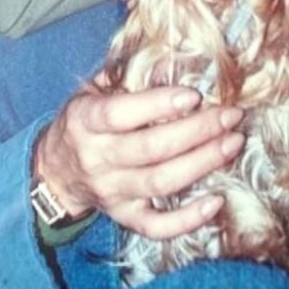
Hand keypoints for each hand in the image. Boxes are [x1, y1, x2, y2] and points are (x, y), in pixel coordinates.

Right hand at [34, 81, 243, 239]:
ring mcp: (111, 191)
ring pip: (161, 182)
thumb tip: (173, 62)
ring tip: (232, 143)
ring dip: (203, 163)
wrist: (55, 171)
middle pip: (151, 148)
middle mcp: (97, 158)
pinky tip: (216, 201)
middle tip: (231, 115)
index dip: (158, 104)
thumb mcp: (94, 90)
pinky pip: (157, 226)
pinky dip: (188, 219)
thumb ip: (128, 75)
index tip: (194, 94)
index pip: (121, 114)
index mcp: (86, 121)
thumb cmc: (85, 121)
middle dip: (198, 131)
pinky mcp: (123, 217)